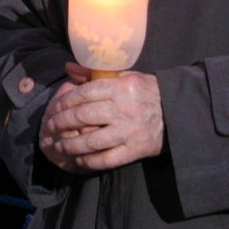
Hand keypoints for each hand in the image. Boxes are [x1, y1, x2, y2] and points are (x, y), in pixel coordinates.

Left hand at [39, 69, 163, 171]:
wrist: (179, 112)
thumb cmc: (147, 90)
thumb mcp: (124, 76)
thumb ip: (95, 73)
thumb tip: (68, 67)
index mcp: (120, 87)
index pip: (84, 94)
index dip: (64, 102)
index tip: (54, 108)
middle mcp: (123, 109)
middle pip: (83, 117)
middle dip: (61, 123)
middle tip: (50, 126)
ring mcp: (129, 131)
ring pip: (92, 141)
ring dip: (70, 145)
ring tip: (58, 146)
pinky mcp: (136, 150)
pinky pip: (107, 159)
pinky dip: (90, 161)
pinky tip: (79, 160)